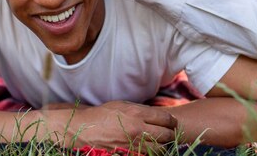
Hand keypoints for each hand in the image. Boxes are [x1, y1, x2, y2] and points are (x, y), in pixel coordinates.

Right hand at [49, 101, 176, 151]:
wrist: (84, 130)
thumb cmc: (102, 115)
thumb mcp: (122, 105)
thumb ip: (140, 110)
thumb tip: (157, 114)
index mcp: (137, 114)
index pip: (165, 119)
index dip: (171, 121)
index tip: (172, 122)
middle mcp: (137, 130)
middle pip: (166, 135)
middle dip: (170, 134)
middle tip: (168, 133)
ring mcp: (133, 145)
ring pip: (160, 150)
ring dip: (162, 146)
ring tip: (159, 143)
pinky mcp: (128, 155)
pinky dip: (150, 153)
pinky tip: (147, 149)